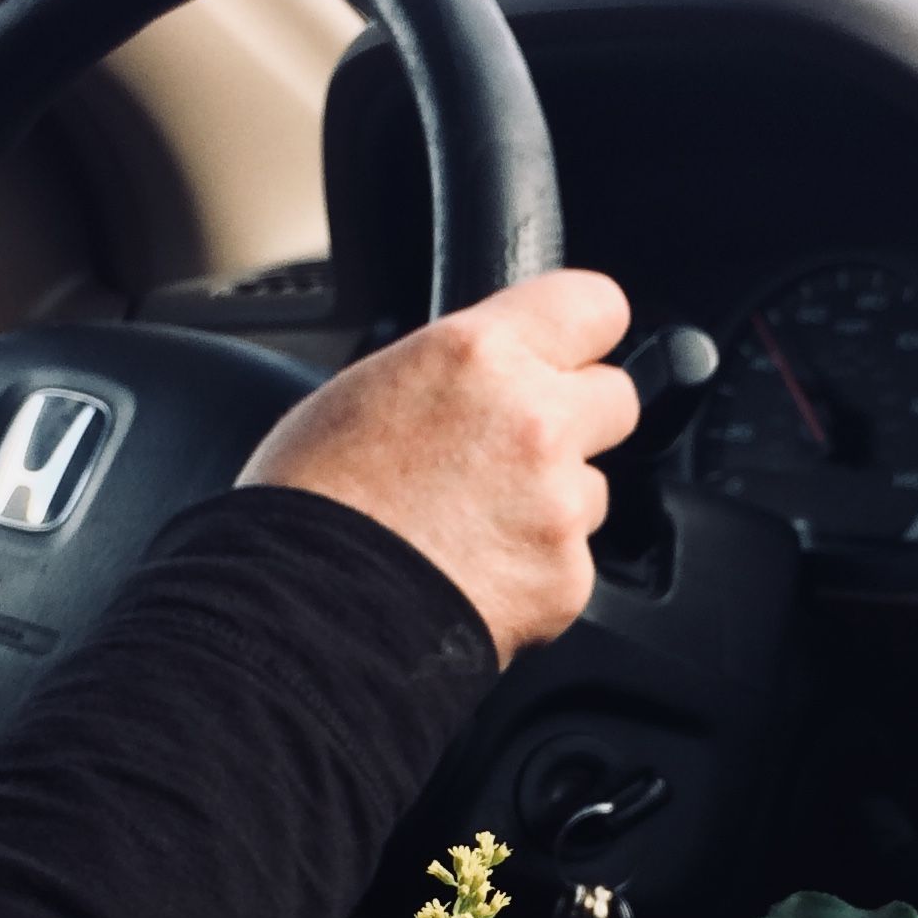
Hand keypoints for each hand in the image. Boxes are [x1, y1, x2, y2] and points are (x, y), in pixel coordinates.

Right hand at [237, 269, 640, 662]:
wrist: (301, 612)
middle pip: (616, 398)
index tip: (573, 349)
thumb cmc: (308, 505)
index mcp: (480, 354)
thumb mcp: (365, 390)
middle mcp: (534, 419)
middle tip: (516, 452)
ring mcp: (558, 503)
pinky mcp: (567, 577)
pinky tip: (474, 578)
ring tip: (473, 530)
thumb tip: (480, 383)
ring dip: (552, 505)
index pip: (593, 304)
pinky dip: (534, 574)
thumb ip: (450, 374)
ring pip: (592, 490)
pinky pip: (571, 564)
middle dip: (577, 422)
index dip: (583, 332)